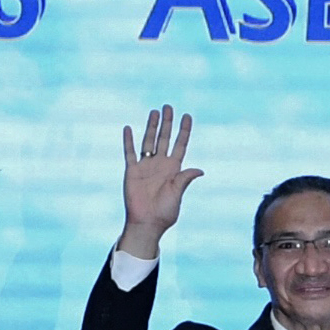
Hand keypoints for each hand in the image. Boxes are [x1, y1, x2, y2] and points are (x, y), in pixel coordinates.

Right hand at [119, 105, 203, 253]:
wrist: (146, 223)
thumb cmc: (165, 212)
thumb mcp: (178, 194)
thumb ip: (185, 179)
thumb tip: (200, 170)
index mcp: (174, 169)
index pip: (180, 144)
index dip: (184, 130)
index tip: (187, 116)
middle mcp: (160, 164)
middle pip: (164, 138)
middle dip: (167, 123)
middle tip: (168, 106)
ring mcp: (146, 166)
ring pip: (148, 141)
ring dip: (151, 126)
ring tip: (154, 112)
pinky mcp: (132, 171)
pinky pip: (130, 153)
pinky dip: (129, 141)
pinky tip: (129, 128)